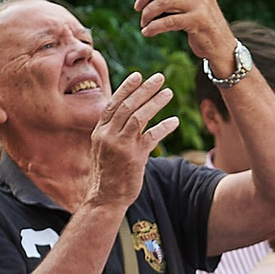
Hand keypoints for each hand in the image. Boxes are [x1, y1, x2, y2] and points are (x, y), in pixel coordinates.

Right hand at [81, 71, 180, 214]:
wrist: (105, 198)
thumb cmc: (108, 173)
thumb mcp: (104, 148)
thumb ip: (114, 131)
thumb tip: (129, 114)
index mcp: (99, 131)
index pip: (113, 104)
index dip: (126, 88)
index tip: (139, 75)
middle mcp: (108, 136)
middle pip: (127, 106)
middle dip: (144, 89)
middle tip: (159, 77)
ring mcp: (120, 146)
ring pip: (138, 117)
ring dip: (155, 103)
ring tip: (169, 92)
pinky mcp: (134, 158)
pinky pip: (151, 137)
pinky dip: (163, 127)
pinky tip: (174, 121)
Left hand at [133, 0, 232, 62]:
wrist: (221, 45)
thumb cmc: (204, 22)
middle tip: (137, 7)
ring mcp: (200, 4)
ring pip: (164, 2)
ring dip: (148, 13)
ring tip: (143, 22)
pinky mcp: (198, 21)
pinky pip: (168, 21)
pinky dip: (154, 27)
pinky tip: (148, 32)